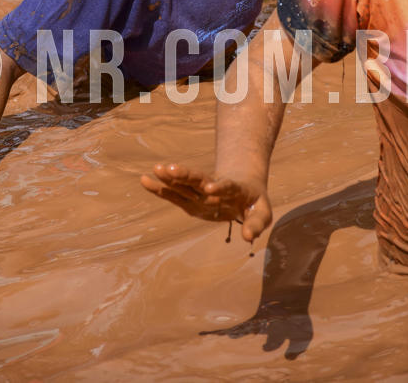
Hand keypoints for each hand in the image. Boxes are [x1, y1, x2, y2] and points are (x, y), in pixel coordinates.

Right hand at [140, 163, 271, 242]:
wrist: (244, 188)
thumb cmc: (255, 203)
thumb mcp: (262, 213)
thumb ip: (256, 224)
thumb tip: (248, 238)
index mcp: (235, 189)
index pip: (226, 185)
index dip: (219, 186)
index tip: (209, 188)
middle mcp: (214, 186)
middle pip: (200, 178)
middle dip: (186, 175)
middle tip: (171, 169)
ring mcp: (201, 191)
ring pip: (185, 182)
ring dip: (172, 177)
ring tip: (156, 169)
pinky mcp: (192, 199)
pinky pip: (175, 193)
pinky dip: (161, 189)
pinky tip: (145, 181)